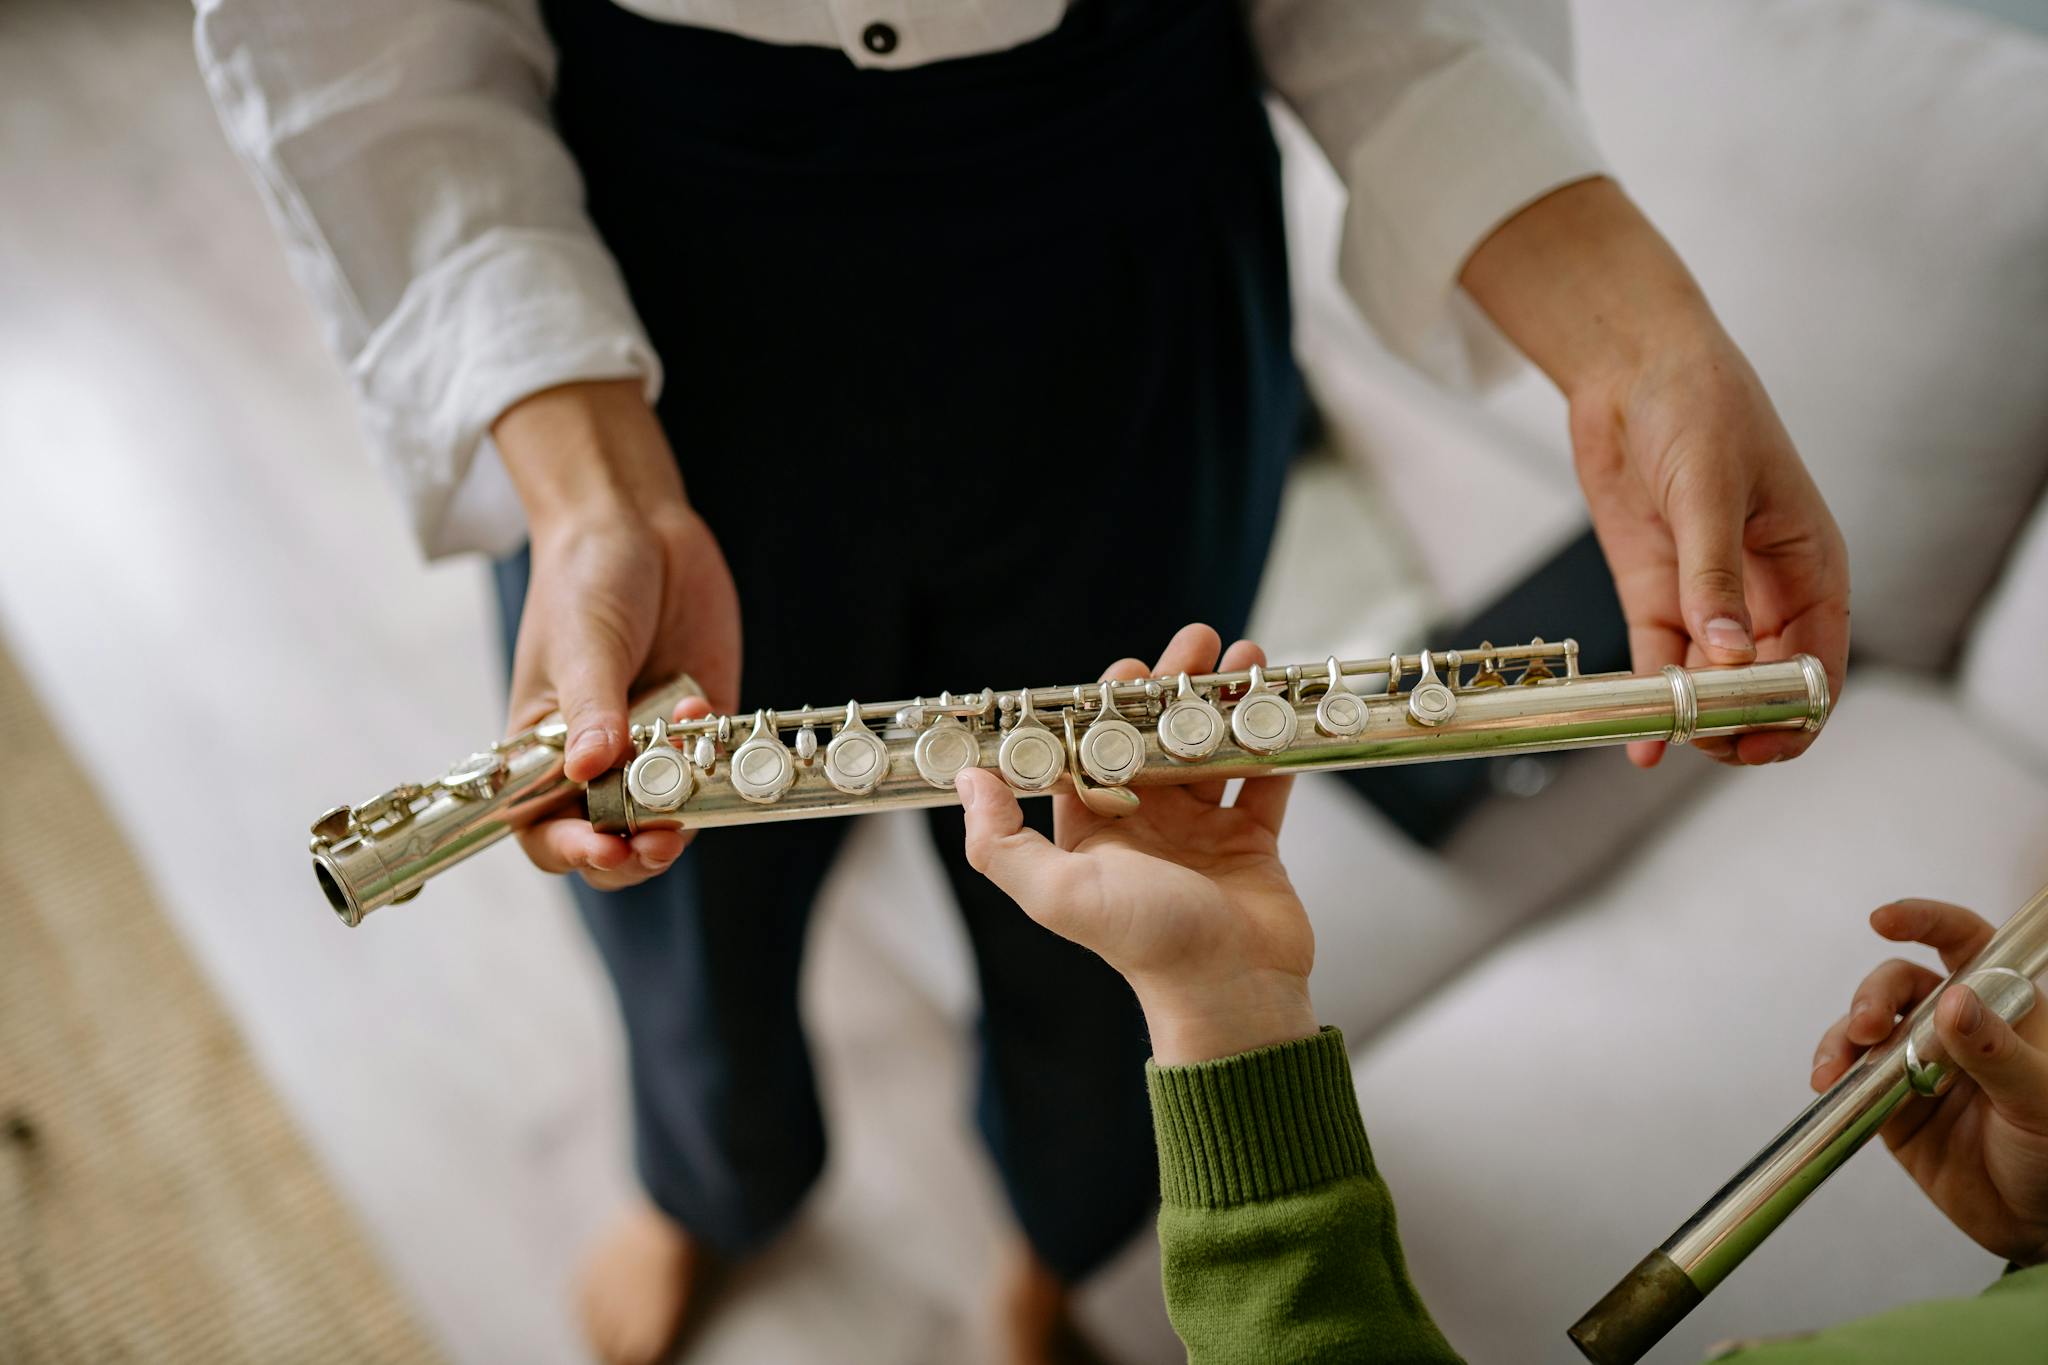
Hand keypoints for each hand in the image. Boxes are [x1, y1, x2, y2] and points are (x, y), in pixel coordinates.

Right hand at [494, 380, 742, 889]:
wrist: (639, 526)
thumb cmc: (583, 582)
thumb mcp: (581, 644)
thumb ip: (591, 710)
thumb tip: (590, 770)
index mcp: (545, 753)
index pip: (547, 829)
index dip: (575, 851)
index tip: (607, 849)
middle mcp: (600, 760)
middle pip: (616, 837)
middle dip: (639, 852)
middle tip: (665, 839)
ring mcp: (654, 745)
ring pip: (673, 812)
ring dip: (686, 808)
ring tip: (689, 770)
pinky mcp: (702, 722)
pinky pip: (716, 765)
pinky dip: (717, 757)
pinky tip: (702, 710)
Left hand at [957, 623, 1316, 1065]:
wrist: (1233, 993)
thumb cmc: (1146, 945)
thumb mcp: (1058, 893)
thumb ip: (1001, 842)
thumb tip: (968, 778)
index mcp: (1092, 831)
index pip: (1089, 752)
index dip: (1103, 708)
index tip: (1125, 672)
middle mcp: (1143, 824)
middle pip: (1154, 739)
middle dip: (1173, 688)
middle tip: (1196, 644)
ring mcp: (1199, 830)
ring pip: (1209, 748)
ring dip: (1224, 702)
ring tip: (1242, 657)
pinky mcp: (1250, 840)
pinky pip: (1260, 778)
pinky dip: (1269, 740)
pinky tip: (1276, 703)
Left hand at [1462, 178, 1849, 768]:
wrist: (1631, 369)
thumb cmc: (1698, 406)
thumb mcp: (1709, 489)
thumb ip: (1714, 576)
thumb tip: (1729, 655)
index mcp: (1812, 566)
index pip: (1820, 663)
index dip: (1798, 713)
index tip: (1761, 744)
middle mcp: (1766, 593)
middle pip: (1768, 688)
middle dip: (1741, 725)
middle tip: (1701, 741)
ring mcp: (1709, 597)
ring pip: (1713, 686)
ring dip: (1693, 721)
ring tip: (1661, 739)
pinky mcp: (1656, 592)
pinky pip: (1659, 663)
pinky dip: (1651, 701)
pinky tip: (1638, 738)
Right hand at [1810, 900, 2047, 1266]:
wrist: (2036, 1229)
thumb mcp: (2040, 1100)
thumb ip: (1995, 1051)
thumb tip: (1951, 1000)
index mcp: (2006, 1009)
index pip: (1964, 943)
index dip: (1924, 921)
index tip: (1882, 920)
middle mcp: (1958, 1027)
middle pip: (1901, 983)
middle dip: (1873, 997)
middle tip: (1866, 1027)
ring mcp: (1919, 1063)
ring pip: (1867, 1024)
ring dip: (1844, 1036)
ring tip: (1835, 1067)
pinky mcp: (1890, 1102)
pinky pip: (1851, 1073)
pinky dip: (1833, 1071)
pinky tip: (1827, 1084)